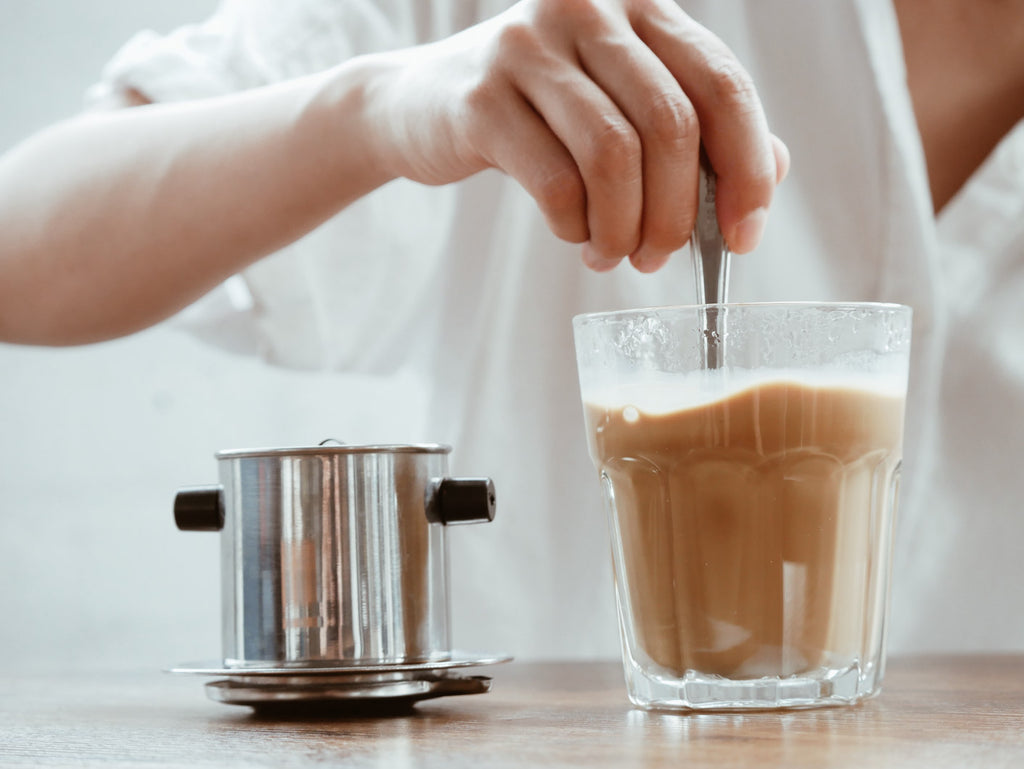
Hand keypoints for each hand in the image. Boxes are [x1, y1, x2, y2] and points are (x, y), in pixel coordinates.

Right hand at [363, 0, 788, 271]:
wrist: (419, 105)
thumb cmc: (539, 115)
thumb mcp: (622, 107)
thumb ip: (698, 132)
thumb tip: (771, 175)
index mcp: (641, 7)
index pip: (722, 85)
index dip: (747, 169)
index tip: (743, 237)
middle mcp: (590, 9)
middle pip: (671, 125)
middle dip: (677, 214)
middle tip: (659, 258)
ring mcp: (530, 45)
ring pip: (613, 155)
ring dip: (624, 228)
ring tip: (613, 254)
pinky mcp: (481, 95)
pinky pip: (554, 181)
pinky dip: (574, 226)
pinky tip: (572, 234)